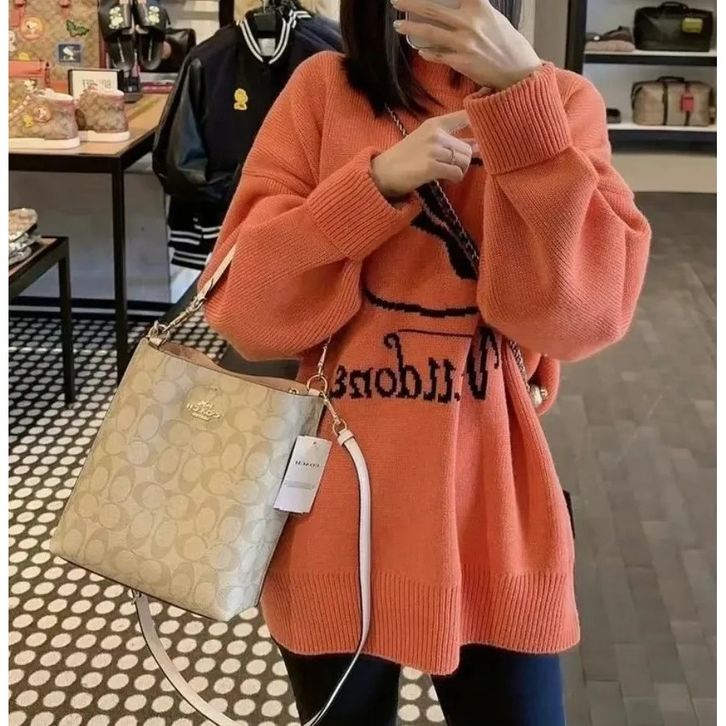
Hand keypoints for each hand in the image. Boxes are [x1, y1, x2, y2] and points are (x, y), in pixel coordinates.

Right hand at [371, 110, 475, 198]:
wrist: (384, 172)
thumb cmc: (407, 158)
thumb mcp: (428, 143)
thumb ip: (453, 142)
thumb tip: (480, 146)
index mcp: (435, 124)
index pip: (465, 116)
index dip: (480, 119)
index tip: (489, 118)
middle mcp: (435, 134)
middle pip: (468, 148)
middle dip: (464, 161)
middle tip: (451, 167)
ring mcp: (433, 150)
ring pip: (464, 161)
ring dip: (459, 171)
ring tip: (446, 173)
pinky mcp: (431, 166)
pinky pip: (457, 173)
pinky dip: (454, 179)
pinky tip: (444, 179)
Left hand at [392, 0, 541, 89]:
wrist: (517, 73)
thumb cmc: (509, 44)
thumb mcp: (495, 18)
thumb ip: (475, 11)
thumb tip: (456, 7)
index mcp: (480, 7)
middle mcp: (469, 23)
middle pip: (433, 9)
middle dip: (411, 3)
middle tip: (396, 1)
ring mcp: (463, 44)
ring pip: (430, 33)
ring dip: (411, 28)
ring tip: (398, 25)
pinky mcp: (460, 62)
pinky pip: (438, 54)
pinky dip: (428, 51)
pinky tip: (420, 49)